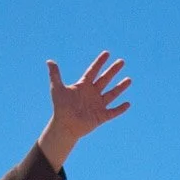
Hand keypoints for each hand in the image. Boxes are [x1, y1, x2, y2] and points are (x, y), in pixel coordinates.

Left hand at [38, 51, 131, 168]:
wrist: (64, 126)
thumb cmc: (60, 108)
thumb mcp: (57, 89)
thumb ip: (55, 75)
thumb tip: (49, 61)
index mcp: (84, 86)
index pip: (93, 71)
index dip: (100, 62)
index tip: (107, 53)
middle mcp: (92, 93)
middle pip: (105, 79)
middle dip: (113, 70)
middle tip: (121, 61)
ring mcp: (98, 105)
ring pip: (112, 94)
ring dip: (120, 87)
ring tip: (129, 80)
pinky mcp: (101, 116)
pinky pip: (113, 112)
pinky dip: (120, 109)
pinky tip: (128, 104)